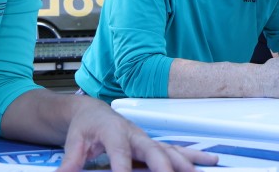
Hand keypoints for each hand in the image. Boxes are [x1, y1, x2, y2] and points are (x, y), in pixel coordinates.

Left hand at [58, 97, 217, 171]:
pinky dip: (192, 158)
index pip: (120, 152)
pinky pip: (175, 151)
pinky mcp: (153, 146)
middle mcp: (134, 134)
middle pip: (152, 150)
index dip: (124, 167)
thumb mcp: (73, 142)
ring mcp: (146, 140)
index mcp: (113, 131)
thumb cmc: (85, 127)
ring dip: (184, 162)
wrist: (93, 112)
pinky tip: (208, 163)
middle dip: (163, 166)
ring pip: (169, 151)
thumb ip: (70, 161)